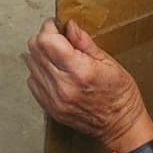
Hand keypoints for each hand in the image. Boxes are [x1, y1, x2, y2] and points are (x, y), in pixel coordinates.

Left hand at [24, 19, 151, 151]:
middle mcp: (63, 86)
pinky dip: (40, 72)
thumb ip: (84, 42)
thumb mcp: (109, 62)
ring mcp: (54, 100)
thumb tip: (69, 25)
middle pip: (35, 49)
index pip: (47, 41)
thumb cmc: (120, 96)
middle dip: (45, 38)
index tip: (58, 27)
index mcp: (79, 72)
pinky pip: (32, 81)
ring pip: (31, 63)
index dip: (50, 28)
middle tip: (60, 40)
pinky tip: (55, 72)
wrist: (121, 127)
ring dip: (41, 55)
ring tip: (59, 58)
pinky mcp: (50, 109)